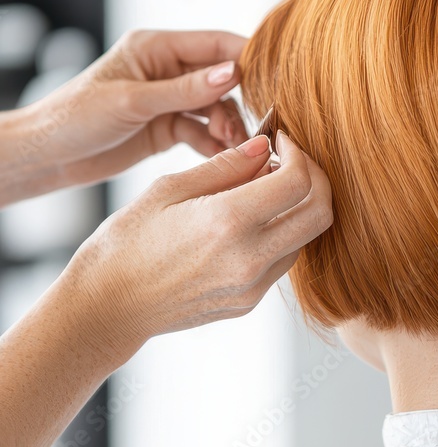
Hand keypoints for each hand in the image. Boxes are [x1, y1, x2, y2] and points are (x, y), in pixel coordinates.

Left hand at [12, 29, 250, 193]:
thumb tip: (232, 73)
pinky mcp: (167, 127)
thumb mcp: (133, 101)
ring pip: (216, 109)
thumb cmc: (77, 117)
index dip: (246, 60)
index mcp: (156, 48)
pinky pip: (203, 132)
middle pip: (221, 80)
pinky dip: (215, 144)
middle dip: (240, 103)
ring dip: (229, 127)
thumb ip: (185, 90)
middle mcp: (167, 70)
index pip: (215, 44)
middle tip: (251, 131)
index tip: (274, 82)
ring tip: (235, 148)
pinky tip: (225, 158)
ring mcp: (169, 99)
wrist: (49, 155)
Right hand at [63, 130, 332, 360]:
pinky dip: (281, 234)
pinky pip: (283, 261)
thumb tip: (265, 146)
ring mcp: (253, 287)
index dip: (299, 153)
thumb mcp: (169, 189)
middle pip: (321, 213)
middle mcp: (249, 259)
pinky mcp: (249, 303)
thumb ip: (226, 167)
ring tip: (264, 190)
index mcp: (227, 222)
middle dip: (316, 179)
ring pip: (306, 238)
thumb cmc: (127, 242)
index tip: (281, 140)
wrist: (108, 305)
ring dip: (298, 208)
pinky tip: (251, 221)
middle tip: (290, 161)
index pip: (299, 182)